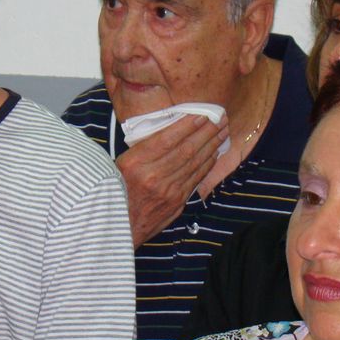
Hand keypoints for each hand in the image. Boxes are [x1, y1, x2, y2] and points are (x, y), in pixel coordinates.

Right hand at [116, 114, 227, 245]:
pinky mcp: (176, 203)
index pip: (166, 139)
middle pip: (185, 150)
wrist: (118, 226)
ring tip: (223, 131)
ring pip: (194, 163)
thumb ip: (143, 148)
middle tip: (220, 117)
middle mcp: (152, 177)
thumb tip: (169, 129)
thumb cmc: (116, 190)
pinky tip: (214, 153)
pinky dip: (207, 164)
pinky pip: (196, 179)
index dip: (186, 126)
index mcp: (134, 164)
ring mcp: (167, 192)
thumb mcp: (119, 164)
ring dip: (211, 145)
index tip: (201, 114)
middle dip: (206, 132)